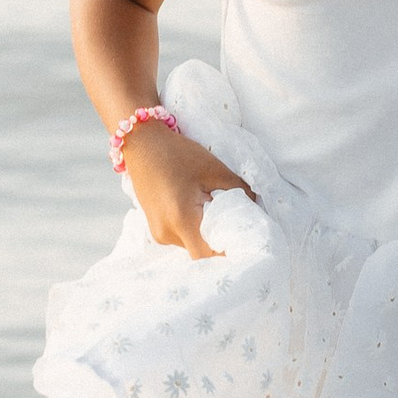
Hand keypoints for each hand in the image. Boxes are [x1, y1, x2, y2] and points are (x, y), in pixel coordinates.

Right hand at [121, 119, 252, 258]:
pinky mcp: (156, 229)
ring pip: (192, 245)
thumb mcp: (214, 169)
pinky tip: (202, 211)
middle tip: (239, 230)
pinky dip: (195, 230)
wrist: (141, 142)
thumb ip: (239, 191)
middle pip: (201, 253)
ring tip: (219, 215)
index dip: (227, 254)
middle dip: (220, 243)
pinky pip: (182, 238)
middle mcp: (166, 233)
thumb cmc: (177, 153)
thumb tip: (256, 208)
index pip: (208, 255)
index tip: (244, 246)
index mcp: (181, 219)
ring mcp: (158, 233)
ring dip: (207, 235)